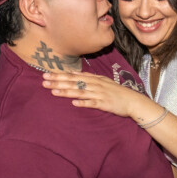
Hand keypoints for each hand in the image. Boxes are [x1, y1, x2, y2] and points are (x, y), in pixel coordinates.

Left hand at [42, 71, 158, 122]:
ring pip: (80, 92)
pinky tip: (74, 103)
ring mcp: (100, 94)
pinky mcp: (105, 104)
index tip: (46, 74)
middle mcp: (95, 84)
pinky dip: (83, 103)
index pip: (73, 76)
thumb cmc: (116, 92)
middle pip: (74, 82)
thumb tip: (74, 75)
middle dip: (58, 81)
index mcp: (94, 79)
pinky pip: (93, 103)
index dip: (59, 75)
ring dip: (66, 91)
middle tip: (43, 81)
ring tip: (53, 91)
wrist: (133, 101)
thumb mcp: (102, 81)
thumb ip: (88, 78)